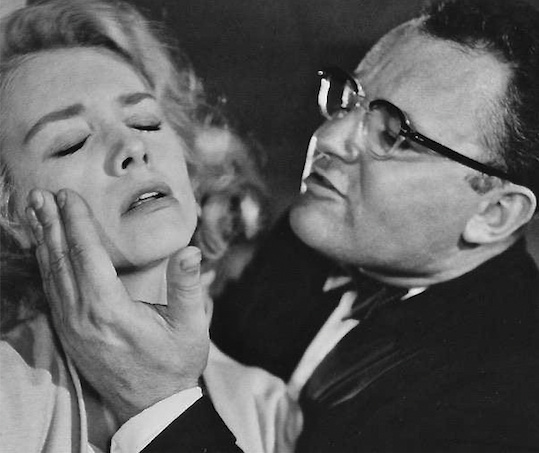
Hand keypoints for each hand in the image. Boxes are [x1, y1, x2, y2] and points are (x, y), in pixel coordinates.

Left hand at [26, 188, 208, 424]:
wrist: (153, 406)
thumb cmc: (174, 364)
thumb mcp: (190, 327)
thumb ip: (188, 288)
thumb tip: (191, 250)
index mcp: (112, 311)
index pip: (88, 257)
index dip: (77, 224)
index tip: (68, 196)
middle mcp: (84, 318)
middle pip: (62, 262)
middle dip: (51, 225)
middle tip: (39, 195)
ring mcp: (72, 328)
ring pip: (51, 276)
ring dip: (43, 242)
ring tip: (35, 214)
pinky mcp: (69, 335)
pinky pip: (51, 294)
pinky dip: (45, 267)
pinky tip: (44, 252)